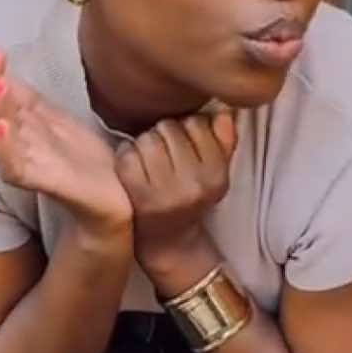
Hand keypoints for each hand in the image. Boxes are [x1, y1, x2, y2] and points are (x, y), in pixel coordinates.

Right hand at [0, 44, 132, 238]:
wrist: (115, 190)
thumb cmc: (79, 156)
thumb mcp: (49, 112)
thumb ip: (19, 90)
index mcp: (14, 125)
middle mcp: (12, 144)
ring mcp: (24, 163)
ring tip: (2, 86)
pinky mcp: (42, 181)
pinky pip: (12, 170)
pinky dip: (5, 150)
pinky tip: (6, 128)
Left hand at [114, 111, 237, 278]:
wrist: (168, 242)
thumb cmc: (191, 198)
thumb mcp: (216, 173)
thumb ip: (224, 140)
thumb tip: (222, 110)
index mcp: (216, 176)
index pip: (197, 123)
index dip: (186, 126)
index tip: (184, 141)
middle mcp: (193, 185)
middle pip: (169, 127)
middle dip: (164, 133)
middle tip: (164, 149)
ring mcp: (164, 192)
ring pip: (147, 138)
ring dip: (145, 142)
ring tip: (149, 157)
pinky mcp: (136, 196)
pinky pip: (127, 154)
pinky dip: (127, 155)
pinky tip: (134, 165)